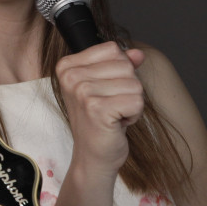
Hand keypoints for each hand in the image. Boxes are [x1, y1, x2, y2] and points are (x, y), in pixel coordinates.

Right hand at [56, 42, 145, 175]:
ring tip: (113, 115)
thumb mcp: (107, 86)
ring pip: (134, 84)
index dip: (119, 71)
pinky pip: (137, 101)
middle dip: (127, 88)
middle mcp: (71, 77)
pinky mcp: (97, 109)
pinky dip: (134, 115)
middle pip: (125, 65)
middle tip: (111, 106)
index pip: (112, 49)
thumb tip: (138, 53)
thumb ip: (121, 65)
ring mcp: (82, 92)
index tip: (105, 91)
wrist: (93, 156)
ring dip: (131, 103)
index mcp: (67, 66)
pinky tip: (117, 124)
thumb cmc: (99, 121)